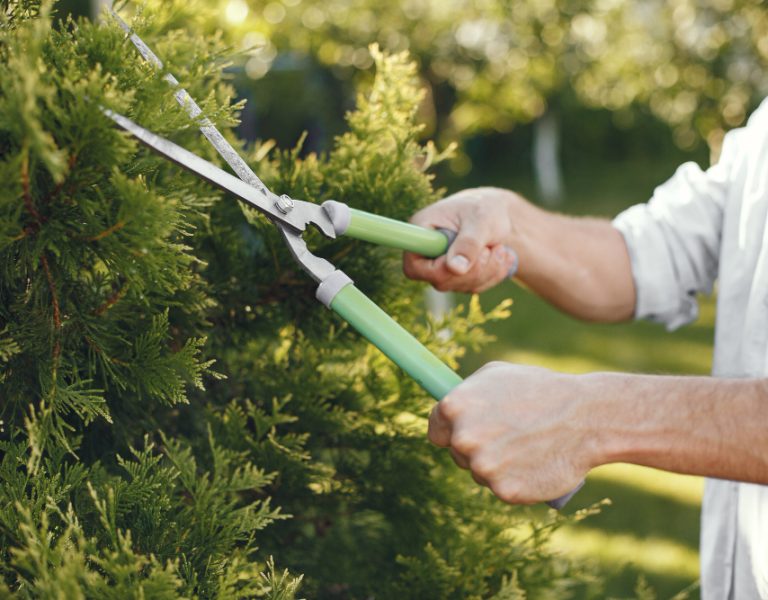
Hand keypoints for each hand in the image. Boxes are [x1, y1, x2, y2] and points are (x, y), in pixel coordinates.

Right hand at [403, 187, 518, 292]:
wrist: (497, 213)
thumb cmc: (485, 208)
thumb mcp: (480, 220)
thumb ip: (468, 243)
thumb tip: (456, 269)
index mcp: (421, 230)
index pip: (413, 266)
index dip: (437, 270)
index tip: (462, 260)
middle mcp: (426, 252)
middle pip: (441, 280)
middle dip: (473, 269)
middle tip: (490, 248)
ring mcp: (441, 267)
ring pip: (461, 285)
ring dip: (488, 270)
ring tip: (499, 247)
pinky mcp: (457, 276)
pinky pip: (475, 287)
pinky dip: (493, 274)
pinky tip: (502, 256)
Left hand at [428, 362, 598, 503]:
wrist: (585, 417)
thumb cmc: (540, 390)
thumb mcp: (496, 374)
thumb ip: (466, 392)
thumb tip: (447, 407)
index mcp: (454, 407)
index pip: (436, 431)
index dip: (451, 432)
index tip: (468, 432)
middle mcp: (463, 438)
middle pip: (457, 453)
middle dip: (476, 448)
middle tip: (508, 436)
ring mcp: (483, 467)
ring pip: (480, 473)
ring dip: (497, 466)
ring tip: (526, 446)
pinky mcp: (505, 491)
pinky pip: (502, 489)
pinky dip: (516, 482)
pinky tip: (533, 465)